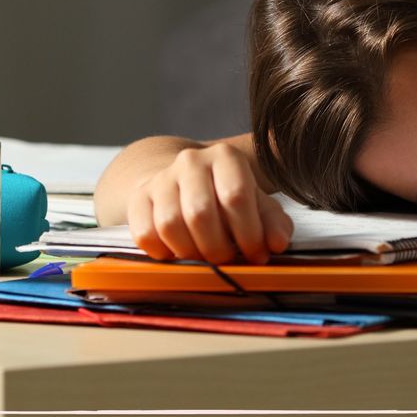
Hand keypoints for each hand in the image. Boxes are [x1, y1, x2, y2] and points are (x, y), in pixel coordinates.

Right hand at [126, 143, 293, 264]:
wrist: (182, 183)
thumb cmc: (226, 197)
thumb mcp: (256, 204)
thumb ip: (272, 222)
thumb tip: (277, 242)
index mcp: (225, 157)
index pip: (236, 196)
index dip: (248, 233)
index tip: (256, 254)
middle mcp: (190, 161)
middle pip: (199, 213)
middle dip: (217, 248)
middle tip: (227, 259)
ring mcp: (161, 178)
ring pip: (169, 224)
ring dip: (190, 252)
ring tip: (203, 257)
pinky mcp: (138, 198)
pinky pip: (144, 233)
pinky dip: (162, 252)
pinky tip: (178, 254)